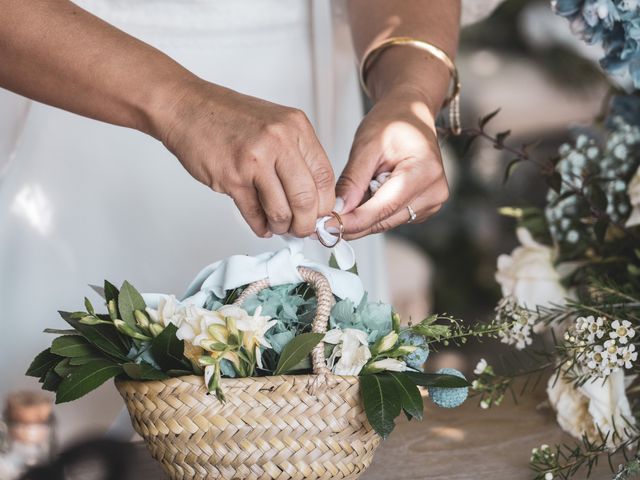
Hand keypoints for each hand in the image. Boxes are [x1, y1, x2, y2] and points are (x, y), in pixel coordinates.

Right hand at [157, 78, 334, 237]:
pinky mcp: (231, 177)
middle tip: (302, 230)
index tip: (320, 215)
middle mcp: (279, 141)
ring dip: (282, 227)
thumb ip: (297, 156)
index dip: (325, 204)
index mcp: (296, 127)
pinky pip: (254, 214)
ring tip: (279, 226)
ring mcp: (254, 160)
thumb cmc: (229, 117)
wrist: (188, 108)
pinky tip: (262, 225)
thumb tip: (314, 199)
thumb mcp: (276, 125)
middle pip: (307, 199)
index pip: (325, 177)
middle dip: (306, 224)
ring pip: (281, 211)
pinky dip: (260, 226)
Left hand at [335, 89, 448, 238]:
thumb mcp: (366, 145)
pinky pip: (389, 218)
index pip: (383, 207)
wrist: (410, 115)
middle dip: (351, 222)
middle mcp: (432, 192)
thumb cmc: (392, 122)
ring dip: (360, 217)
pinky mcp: (422, 208)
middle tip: (321, 223)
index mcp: (424, 172)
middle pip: (384, 220)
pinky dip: (370, 213)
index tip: (326, 226)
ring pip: (384, 223)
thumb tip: (338, 210)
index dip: (352, 221)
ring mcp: (430, 203)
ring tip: (341, 202)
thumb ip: (353, 180)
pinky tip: (362, 197)